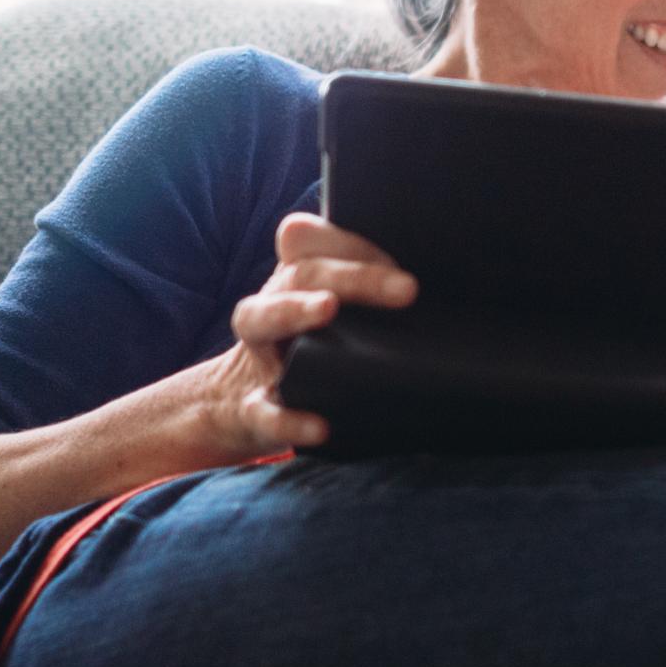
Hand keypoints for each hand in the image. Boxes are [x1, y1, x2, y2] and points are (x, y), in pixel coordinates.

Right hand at [197, 212, 417, 455]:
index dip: (352, 242)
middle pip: (301, 273)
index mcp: (294, 280)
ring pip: (259, 317)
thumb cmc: (305, 352)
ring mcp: (257, 354)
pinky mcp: (251, 407)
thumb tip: (425, 290)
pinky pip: (263, 409)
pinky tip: (318, 426)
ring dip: (294, 309)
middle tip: (406, 288)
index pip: (312, 240)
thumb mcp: (331, 318)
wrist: (240, 409)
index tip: (404, 266)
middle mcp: (270, 305)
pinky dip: (288, 418)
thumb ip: (366, 296)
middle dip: (353, 276)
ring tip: (327, 307)